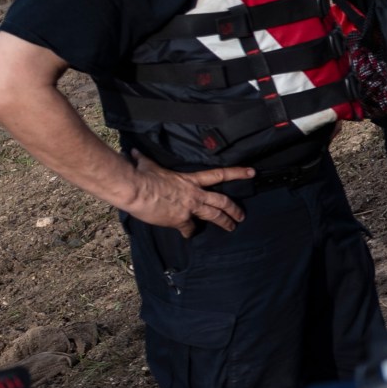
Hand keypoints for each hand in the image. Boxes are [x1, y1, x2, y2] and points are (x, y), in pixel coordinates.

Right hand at [121, 152, 249, 235]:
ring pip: (214, 216)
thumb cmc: (141, 175)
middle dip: (234, 209)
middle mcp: (195, 193)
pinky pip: (188, 229)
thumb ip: (144, 160)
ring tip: (232, 227)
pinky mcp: (180, 220)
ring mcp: (190, 207)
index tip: (252, 172)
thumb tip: (133, 152)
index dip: (237, 173)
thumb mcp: (147, 164)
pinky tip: (189, 235)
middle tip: (241, 216)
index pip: (220, 174)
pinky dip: (189, 233)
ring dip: (224, 222)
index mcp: (190, 179)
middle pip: (222, 201)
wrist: (136, 189)